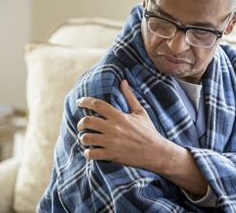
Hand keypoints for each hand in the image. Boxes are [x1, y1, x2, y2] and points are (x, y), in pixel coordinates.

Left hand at [77, 80, 208, 195]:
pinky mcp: (111, 155)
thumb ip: (129, 96)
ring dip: (83, 138)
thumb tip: (123, 81)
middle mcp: (113, 128)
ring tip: (86, 139)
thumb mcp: (140, 112)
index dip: (85, 101)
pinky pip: (91, 153)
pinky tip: (90, 152)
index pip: (97, 104)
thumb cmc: (148, 131)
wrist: (156, 152)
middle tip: (81, 126)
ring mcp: (111, 142)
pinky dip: (87, 153)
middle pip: (87, 121)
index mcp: (119, 116)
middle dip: (80, 123)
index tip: (79, 102)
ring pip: (86, 138)